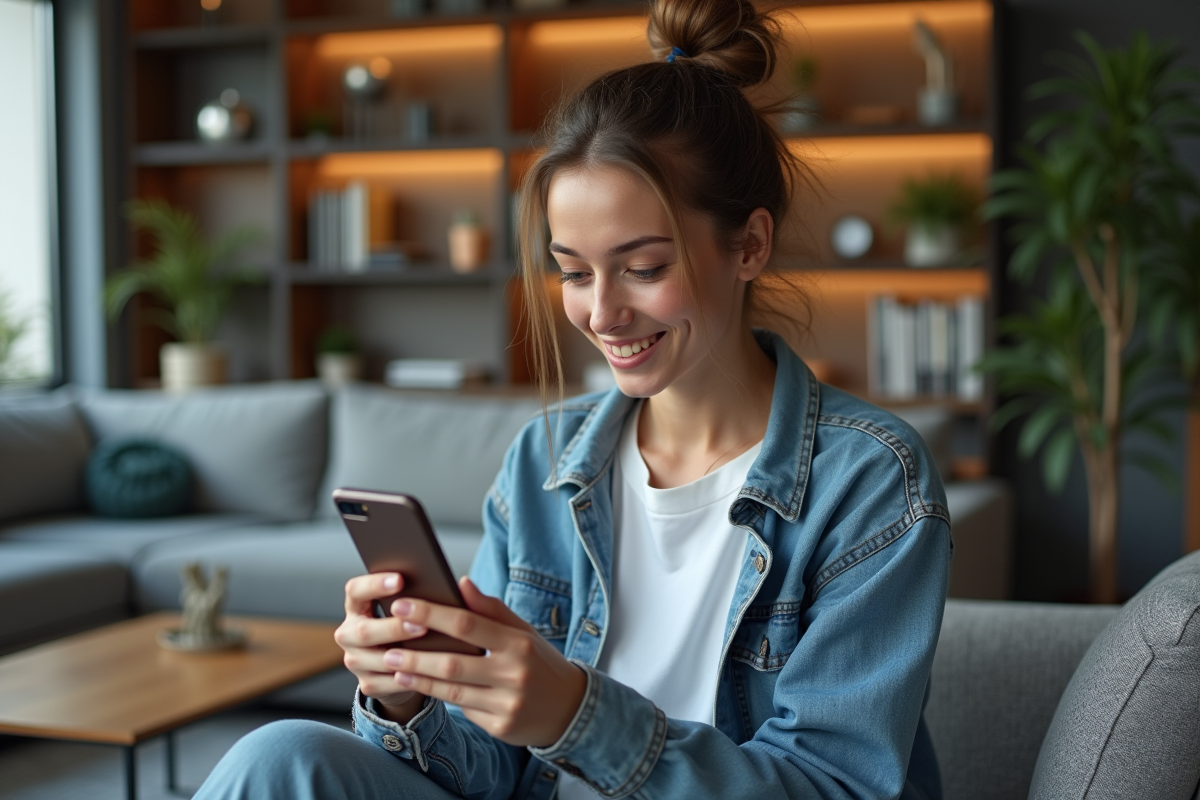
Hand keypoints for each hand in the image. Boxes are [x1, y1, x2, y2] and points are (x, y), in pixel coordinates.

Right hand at [334, 572, 431, 721]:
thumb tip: (451, 583)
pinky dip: (408, 678)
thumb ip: (415, 596)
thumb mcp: (406, 610)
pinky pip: (387, 682)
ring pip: (375, 659)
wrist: (402, 667)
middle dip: (394, 627)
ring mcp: (355, 660)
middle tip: (421, 624)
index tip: (400, 580)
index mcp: (356, 607)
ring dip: (403, 656)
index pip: (356, 590)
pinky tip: (426, 674)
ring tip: (428, 651)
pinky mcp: (368, 683)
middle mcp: (349, 634)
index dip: (374, 584)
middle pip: (364, 631)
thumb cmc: (408, 628)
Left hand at [382, 577, 586, 747]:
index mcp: (518, 643)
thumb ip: (491, 609)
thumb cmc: (538, 661)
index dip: (432, 615)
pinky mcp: (501, 727)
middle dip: (416, 655)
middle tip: (387, 647)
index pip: (467, 624)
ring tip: (393, 667)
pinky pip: (464, 710)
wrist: (570, 707)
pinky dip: (441, 696)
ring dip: (419, 679)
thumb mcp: (522, 631)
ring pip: (452, 691)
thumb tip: (461, 582)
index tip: (402, 606)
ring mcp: (508, 703)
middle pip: (454, 663)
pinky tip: (421, 685)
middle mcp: (514, 674)